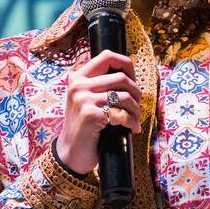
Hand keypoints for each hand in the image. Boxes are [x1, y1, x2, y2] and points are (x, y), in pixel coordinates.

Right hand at [54, 50, 143, 174]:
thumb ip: (101, 84)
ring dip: (136, 110)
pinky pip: (122, 114)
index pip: (107, 56)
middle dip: (136, 93)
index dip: (126, 64)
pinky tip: (132, 128)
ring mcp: (83, 99)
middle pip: (121, 78)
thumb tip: (130, 69)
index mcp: (78, 77)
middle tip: (137, 106)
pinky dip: (131, 122)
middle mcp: (79, 85)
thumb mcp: (87, 99)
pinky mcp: (91, 115)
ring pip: (125, 96)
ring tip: (136, 119)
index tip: (133, 79)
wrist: (72, 152)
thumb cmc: (85, 125)